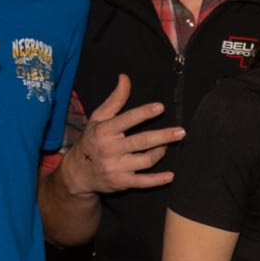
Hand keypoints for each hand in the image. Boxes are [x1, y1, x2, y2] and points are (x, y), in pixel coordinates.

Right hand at [58, 75, 179, 198]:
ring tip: (166, 145)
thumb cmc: (92, 140)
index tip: (160, 107)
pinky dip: (158, 180)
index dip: (143, 113)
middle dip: (163, 136)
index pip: (126, 120)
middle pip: (141, 142)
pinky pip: (143, 182)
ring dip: (160, 152)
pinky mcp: (122, 182)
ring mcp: (116, 167)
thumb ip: (115, 99)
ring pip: (146, 160)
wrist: (78, 173)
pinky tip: (170, 176)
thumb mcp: (98, 118)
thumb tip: (125, 77)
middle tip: (181, 132)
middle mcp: (110, 149)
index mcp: (104, 131)